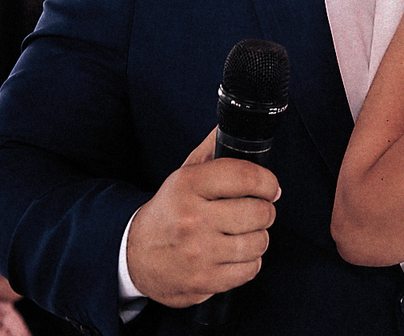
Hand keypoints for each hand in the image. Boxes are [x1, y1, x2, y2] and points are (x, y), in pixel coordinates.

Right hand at [126, 128, 279, 307]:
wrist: (133, 255)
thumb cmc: (169, 210)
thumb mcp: (184, 175)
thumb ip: (212, 148)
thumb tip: (236, 123)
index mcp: (188, 185)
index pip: (245, 176)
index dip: (268, 181)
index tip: (270, 186)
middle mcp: (192, 219)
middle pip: (259, 211)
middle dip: (265, 210)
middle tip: (256, 209)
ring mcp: (198, 253)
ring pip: (259, 242)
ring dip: (258, 237)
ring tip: (245, 232)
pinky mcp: (203, 281)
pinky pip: (251, 269)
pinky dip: (250, 261)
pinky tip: (236, 253)